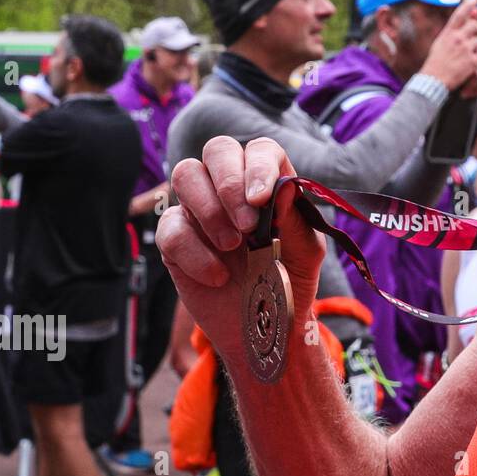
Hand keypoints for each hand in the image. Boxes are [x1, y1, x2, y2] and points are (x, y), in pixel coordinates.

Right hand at [156, 136, 323, 371]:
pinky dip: (196, 253)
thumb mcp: (305, 250)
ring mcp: (199, 209)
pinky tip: (218, 276)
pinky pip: (171, 228)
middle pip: (217, 149)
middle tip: (248, 225)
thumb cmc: (290, 278)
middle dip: (229, 183)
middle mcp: (230, 187)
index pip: (260, 149)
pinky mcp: (175, 239)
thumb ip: (294, 217)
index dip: (257, 165)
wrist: (265, 325)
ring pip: (185, 173)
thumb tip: (281, 187)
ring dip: (210, 209)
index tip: (261, 198)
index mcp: (268, 181)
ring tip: (233, 246)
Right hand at [421, 0, 476, 90]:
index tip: (475, 0)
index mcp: (448, 33)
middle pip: (476, 26)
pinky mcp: (473, 61)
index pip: (460, 13)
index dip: (469, 4)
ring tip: (466, 54)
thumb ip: (456, 28)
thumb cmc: (438, 60)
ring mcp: (466, 49)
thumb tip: (472, 13)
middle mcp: (458, 38)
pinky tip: (468, 62)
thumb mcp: (442, 41)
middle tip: (472, 37)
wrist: (435, 80)